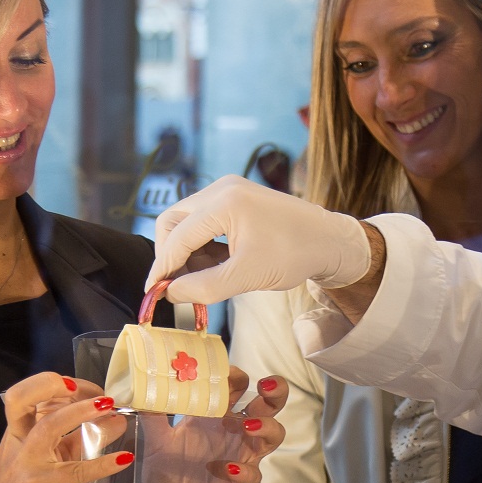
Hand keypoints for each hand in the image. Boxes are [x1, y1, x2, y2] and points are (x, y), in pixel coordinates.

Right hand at [0, 371, 129, 482]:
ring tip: (110, 408)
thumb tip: (106, 419)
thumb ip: (65, 437)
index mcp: (17, 429)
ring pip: (49, 426)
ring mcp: (28, 462)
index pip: (28, 393)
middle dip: (62, 387)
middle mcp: (19, 439)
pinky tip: (123, 459)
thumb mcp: (37, 455)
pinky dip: (101, 464)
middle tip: (100, 394)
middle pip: (28, 399)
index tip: (82, 386)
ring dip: (81, 412)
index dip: (53, 383)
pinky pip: (74, 471)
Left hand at [135, 368, 287, 482]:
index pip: (237, 387)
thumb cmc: (165, 474)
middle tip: (263, 386)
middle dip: (274, 391)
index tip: (225, 374)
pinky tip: (223, 469)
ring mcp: (242, 458)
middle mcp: (234, 433)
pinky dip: (242, 470)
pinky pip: (254, 474)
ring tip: (246, 426)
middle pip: (268, 405)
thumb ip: (152, 414)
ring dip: (265, 426)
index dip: (237, 376)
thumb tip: (143, 387)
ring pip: (274, 435)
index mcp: (215, 417)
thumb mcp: (154, 441)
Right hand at [144, 176, 373, 303]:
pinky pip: (203, 221)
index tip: (152, 293)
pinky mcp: (235, 199)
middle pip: (173, 221)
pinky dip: (201, 245)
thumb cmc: (295, 255)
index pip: (177, 236)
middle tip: (174, 285)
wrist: (330, 240)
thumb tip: (169, 294)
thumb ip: (204, 288)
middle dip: (169, 255)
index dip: (162, 268)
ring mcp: (228, 191)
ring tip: (198, 281)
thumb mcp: (247, 277)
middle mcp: (221, 189)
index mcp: (224, 202)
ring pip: (186, 221)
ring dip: (185, 252)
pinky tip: (212, 268)